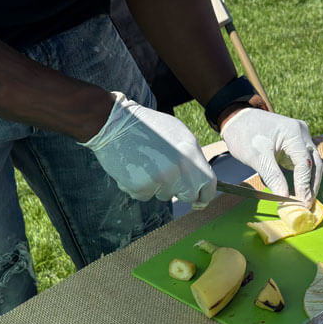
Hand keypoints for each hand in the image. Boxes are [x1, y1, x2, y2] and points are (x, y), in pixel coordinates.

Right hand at [80, 92, 216, 206]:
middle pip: (188, 195)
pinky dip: (139, 187)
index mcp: (191, 153)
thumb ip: (192, 157)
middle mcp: (180, 168)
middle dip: (179, 191)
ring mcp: (161, 179)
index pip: (208, 184)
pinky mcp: (142, 186)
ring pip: (165, 195)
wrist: (114, 123)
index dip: (204, 195)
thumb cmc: (148, 127)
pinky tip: (133, 168)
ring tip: (145, 163)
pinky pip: (145, 196)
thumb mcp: (178, 134)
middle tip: (164, 176)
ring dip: (157, 186)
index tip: (199, 200)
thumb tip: (201, 178)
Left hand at [220, 107, 322, 202]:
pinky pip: (303, 161)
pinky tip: (298, 189)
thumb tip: (284, 198)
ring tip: (304, 199)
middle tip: (306, 205)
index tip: (302, 203)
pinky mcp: (295, 144)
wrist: (237, 119)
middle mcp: (302, 133)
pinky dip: (302, 176)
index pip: (305, 163)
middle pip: (314, 163)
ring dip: (309, 182)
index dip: (304, 185)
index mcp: (294, 133)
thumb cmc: (245, 134)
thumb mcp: (257, 157)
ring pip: (312, 163)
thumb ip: (273, 177)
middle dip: (311, 185)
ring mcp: (301, 138)